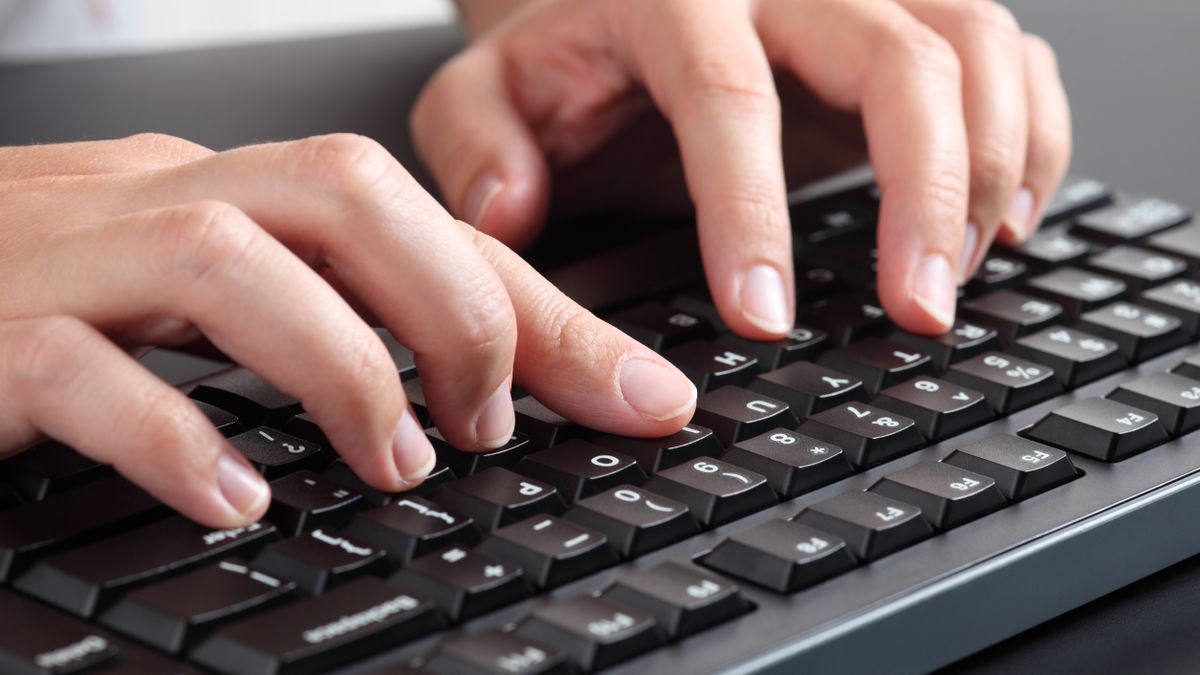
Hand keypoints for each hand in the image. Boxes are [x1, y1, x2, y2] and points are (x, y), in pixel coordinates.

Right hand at [0, 133, 695, 527]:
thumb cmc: (26, 301)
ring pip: (228, 260)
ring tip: (398, 460)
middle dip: (449, 303)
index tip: (638, 393)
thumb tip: (468, 387)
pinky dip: (176, 436)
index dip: (538, 305)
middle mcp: (159, 202)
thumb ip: (322, 325)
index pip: (414, 220)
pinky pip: (82, 371)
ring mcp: (67, 263)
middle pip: (340, 187)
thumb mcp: (195, 307)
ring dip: (342, 366)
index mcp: (225, 195)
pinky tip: (239, 498)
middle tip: (489, 417)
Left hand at [413, 0, 1071, 334]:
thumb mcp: (484, 95)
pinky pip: (1011, 56)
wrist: (614, 10)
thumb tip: (511, 208)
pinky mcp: (912, 25)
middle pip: (899, 57)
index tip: (763, 318)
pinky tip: (1010, 217)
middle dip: (926, 192)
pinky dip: (1032, 136)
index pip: (729, 98)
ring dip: (992, 165)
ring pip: (976, 44)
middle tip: (918, 310)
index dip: (753, 213)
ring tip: (958, 275)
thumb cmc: (562, 63)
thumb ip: (478, 145)